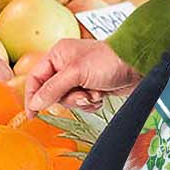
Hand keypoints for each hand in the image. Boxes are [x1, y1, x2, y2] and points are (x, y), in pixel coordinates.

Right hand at [24, 39, 141, 116]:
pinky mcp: (91, 87)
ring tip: (95, 93)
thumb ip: (53, 88)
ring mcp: (79, 77)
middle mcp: (65, 66)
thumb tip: (35, 102)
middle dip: (69, 98)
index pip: (35, 78)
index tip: (32, 114)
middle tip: (82, 95)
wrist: (137, 65)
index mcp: (58, 55)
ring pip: (68, 100)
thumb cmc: (108, 60)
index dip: (32, 96)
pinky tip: (101, 95)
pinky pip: (81, 103)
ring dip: (82, 101)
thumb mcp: (76, 73)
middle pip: (52, 93)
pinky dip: (91, 103)